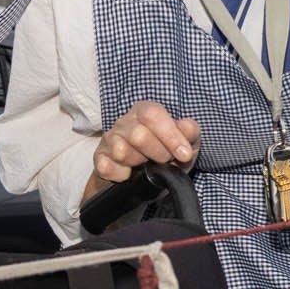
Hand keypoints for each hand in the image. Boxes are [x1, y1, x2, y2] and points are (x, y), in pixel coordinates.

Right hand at [83, 100, 200, 198]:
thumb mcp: (185, 144)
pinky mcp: (99, 158)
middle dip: (158, 154)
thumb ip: (190, 133)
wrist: (144, 177)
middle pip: (138, 135)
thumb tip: (188, 128)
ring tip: (145, 165)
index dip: (170, 136)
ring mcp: (109, 139)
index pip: (153, 115)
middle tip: (164, 161)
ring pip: (122, 152)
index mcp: (145, 111)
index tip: (184, 155)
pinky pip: (108, 168)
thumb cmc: (165, 153)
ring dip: (139, 164)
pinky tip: (129, 174)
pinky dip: (122, 175)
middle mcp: (124, 122)